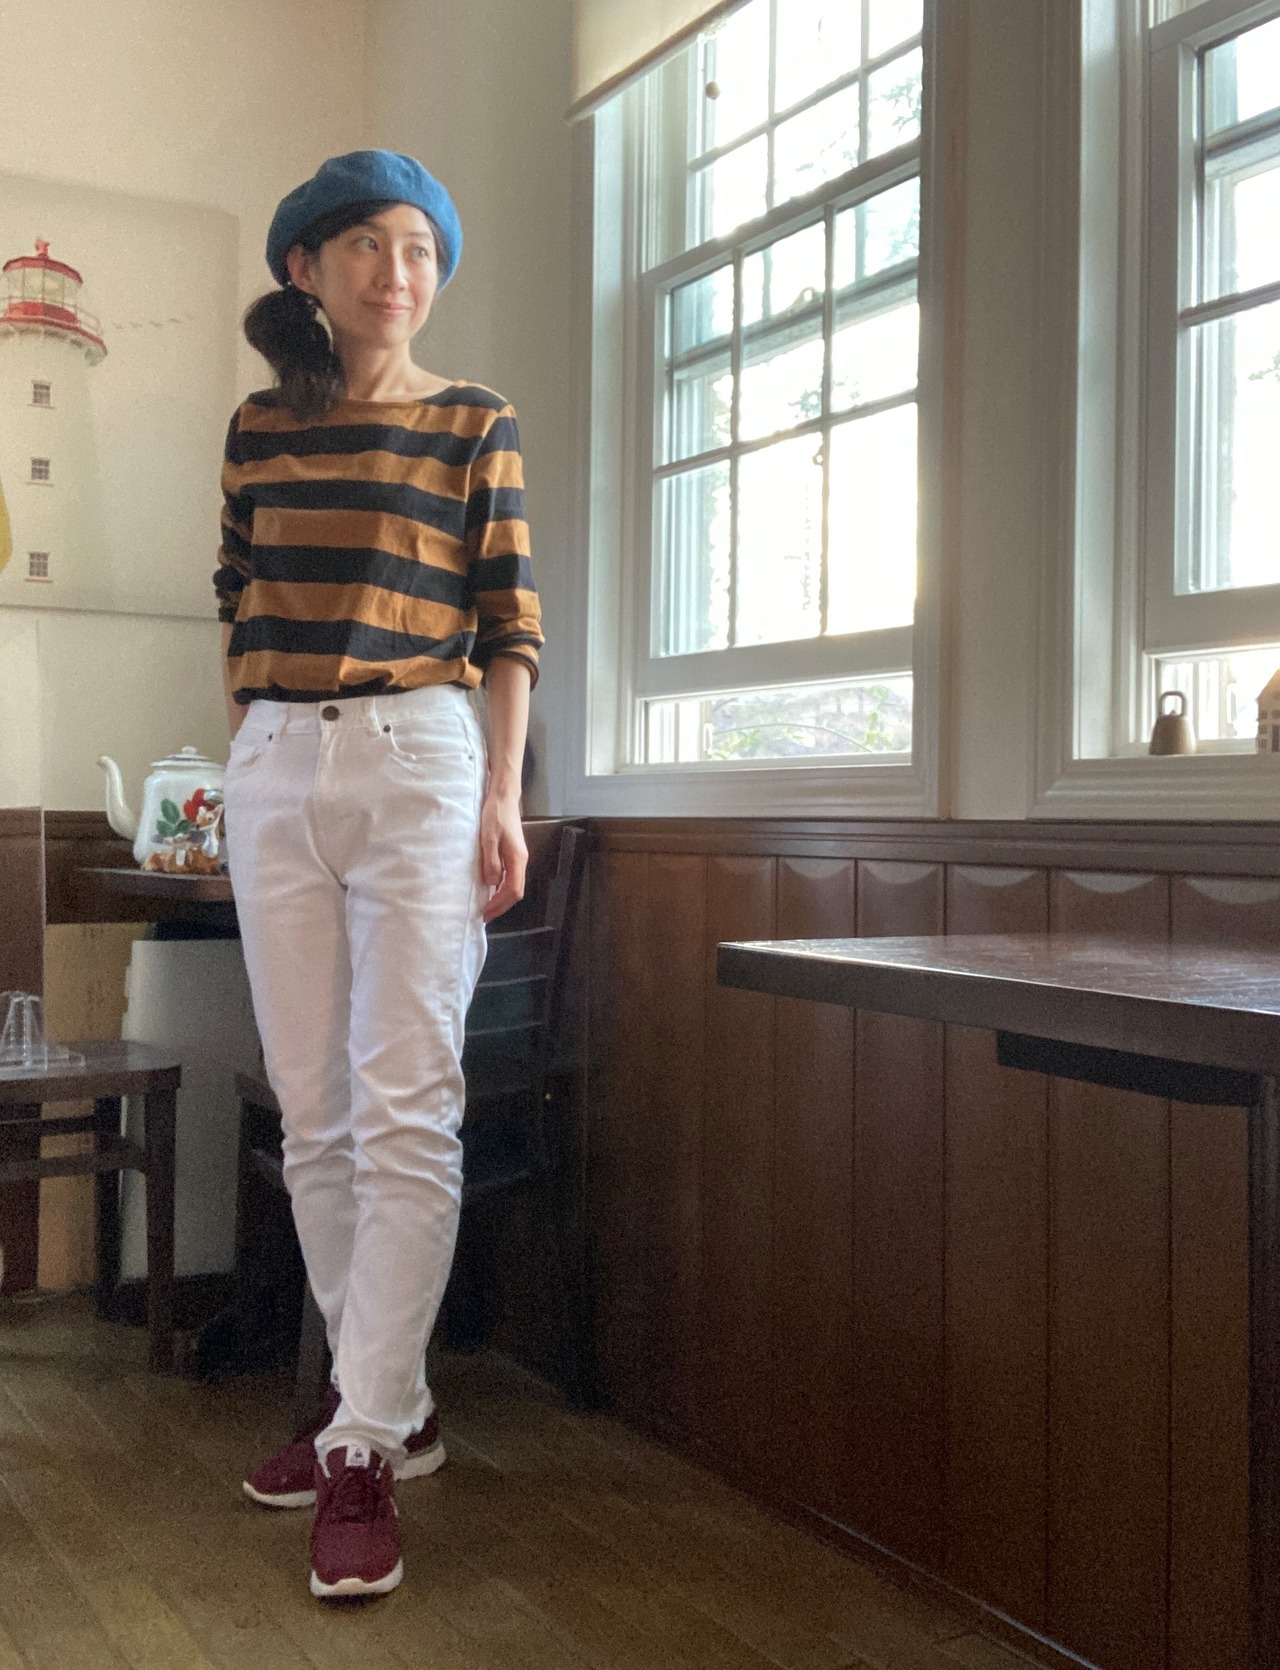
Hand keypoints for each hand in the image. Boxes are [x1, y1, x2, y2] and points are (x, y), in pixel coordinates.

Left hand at [479, 787, 526, 921]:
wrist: (504, 797)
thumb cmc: (495, 815)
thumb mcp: (488, 838)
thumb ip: (491, 861)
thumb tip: (491, 883)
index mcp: (517, 859)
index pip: (512, 890)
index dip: (499, 904)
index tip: (485, 913)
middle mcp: (521, 861)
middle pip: (516, 892)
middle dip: (501, 906)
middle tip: (484, 915)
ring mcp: (518, 857)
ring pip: (514, 885)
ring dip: (501, 898)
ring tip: (486, 906)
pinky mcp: (514, 854)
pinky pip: (510, 877)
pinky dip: (501, 888)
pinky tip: (490, 889)